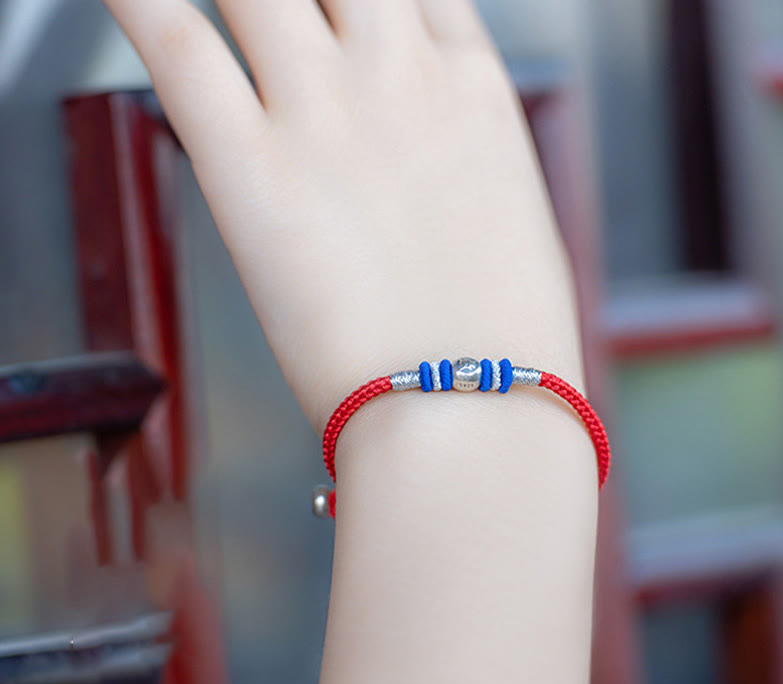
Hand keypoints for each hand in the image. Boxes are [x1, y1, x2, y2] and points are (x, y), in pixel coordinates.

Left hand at [102, 0, 580, 433]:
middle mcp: (400, 76)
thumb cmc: (505, 345)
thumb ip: (460, 169)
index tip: (340, 8)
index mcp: (473, 92)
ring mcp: (325, 110)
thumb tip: (429, 164)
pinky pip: (176, 40)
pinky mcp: (254, 168)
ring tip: (222, 12)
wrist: (477, 409)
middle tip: (274, 19)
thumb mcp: (510, 226)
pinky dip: (138, 2)